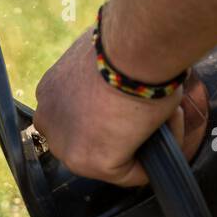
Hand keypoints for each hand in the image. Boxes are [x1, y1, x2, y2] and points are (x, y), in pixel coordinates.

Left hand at [33, 30, 207, 186]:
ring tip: (166, 120)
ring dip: (139, 145)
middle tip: (153, 115)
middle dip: (122, 133)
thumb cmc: (126, 43)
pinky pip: (130, 173)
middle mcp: (48, 122)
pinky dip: (153, 158)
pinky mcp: (94, 163)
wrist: (133, 46)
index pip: (78, 117)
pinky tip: (168, 131)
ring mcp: (67, 147)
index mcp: (49, 93)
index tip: (136, 103)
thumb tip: (124, 88)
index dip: (112, 113)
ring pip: (110, 159)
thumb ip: (103, 80)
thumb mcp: (103, 58)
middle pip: (90, 140)